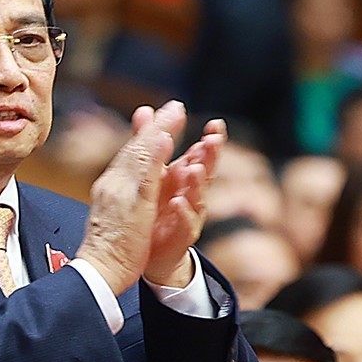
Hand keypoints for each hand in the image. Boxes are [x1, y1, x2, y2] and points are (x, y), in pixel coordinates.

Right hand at [76, 107, 175, 295]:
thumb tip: (126, 185)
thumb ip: (122, 196)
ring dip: (159, 131)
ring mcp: (121, 193)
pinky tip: (166, 139)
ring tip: (176, 112)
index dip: (145, 134)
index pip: (129, 155)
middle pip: (135, 149)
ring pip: (141, 156)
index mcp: (110, 187)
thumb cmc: (107, 249)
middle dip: (156, 125)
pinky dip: (155, 156)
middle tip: (176, 105)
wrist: (96, 273)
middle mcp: (113, 185)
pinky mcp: (132, 206)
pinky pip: (145, 177)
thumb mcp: (114, 216)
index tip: (159, 116)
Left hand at [146, 118, 224, 288]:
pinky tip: (178, 201)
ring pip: (196, 196)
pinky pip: (183, 223)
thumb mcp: (152, 173)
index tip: (216, 124)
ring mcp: (187, 215)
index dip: (210, 140)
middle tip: (213, 140)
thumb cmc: (154, 209)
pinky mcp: (179, 236)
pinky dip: (182, 212)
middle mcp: (190, 194)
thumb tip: (145, 109)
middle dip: (210, 156)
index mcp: (184, 178)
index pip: (200, 155)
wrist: (147, 252)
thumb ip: (151, 142)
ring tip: (195, 168)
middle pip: (205, 172)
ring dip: (197, 182)